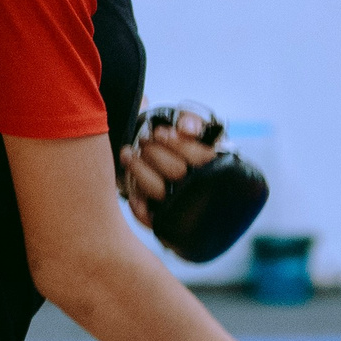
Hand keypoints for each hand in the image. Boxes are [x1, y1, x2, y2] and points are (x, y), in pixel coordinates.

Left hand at [120, 110, 219, 226]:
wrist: (161, 159)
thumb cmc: (178, 141)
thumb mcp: (189, 126)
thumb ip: (191, 120)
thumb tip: (187, 128)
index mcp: (212, 165)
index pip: (200, 156)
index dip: (178, 143)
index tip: (160, 132)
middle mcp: (199, 188)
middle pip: (175, 171)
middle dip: (154, 152)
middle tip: (143, 140)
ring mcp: (180, 206)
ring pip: (157, 190)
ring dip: (138, 170)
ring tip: (127, 154)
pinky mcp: (164, 220)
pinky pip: (148, 218)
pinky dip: (137, 204)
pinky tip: (131, 190)